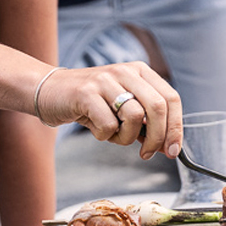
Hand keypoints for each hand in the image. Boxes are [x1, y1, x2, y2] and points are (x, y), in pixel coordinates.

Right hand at [37, 61, 183, 159]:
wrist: (50, 91)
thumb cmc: (90, 103)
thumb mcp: (121, 106)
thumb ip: (145, 121)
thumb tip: (169, 146)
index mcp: (140, 71)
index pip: (171, 98)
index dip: (176, 128)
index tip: (173, 151)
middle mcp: (125, 71)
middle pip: (158, 107)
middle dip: (157, 138)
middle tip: (147, 154)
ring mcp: (105, 80)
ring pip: (134, 117)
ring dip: (126, 137)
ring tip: (112, 135)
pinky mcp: (86, 93)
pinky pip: (108, 125)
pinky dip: (104, 136)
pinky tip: (94, 128)